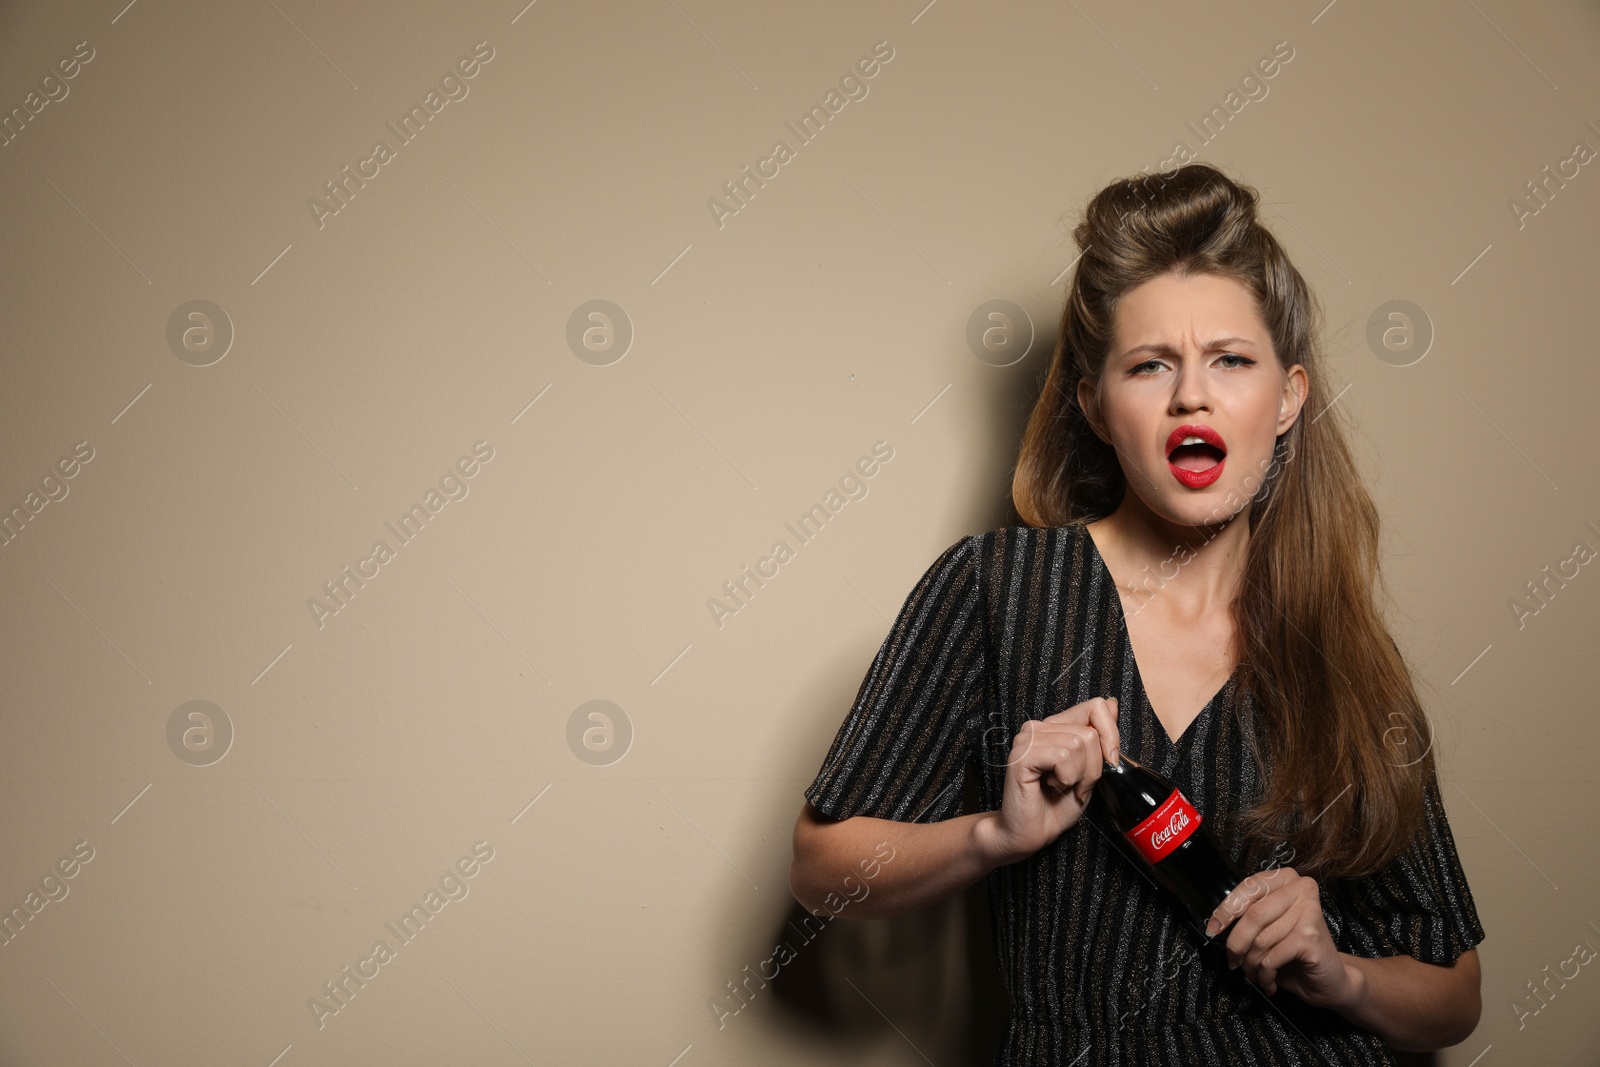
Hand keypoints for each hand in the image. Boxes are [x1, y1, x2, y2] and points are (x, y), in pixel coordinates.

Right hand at [983, 697, 1120, 862]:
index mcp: (1055, 726)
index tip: (1108, 761)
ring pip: (1078, 743)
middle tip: (1075, 784)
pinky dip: (1066, 777)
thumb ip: (1098, 736)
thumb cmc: (1056, 805)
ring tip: (1063, 786)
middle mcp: (1038, 727)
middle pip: (1090, 732)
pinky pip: (1062, 756)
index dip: (1111, 734)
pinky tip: (1050, 785)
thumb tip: (1111, 702)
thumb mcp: (1089, 769)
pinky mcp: (1021, 756)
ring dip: (1079, 775)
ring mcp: (1027, 739)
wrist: (1030, 834)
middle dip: (1093, 767)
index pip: (1096, 706)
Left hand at [1205, 867, 1355, 1008]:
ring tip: (1253, 975)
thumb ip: (1250, 915)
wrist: (1332, 980)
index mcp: (1287, 879)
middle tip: (1233, 962)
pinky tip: (1269, 983)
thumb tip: (1215, 921)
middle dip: (1236, 944)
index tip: (1213, 928)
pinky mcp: (1310, 936)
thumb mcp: (1269, 927)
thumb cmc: (1295, 952)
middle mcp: (1301, 889)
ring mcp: (1308, 912)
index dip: (1226, 909)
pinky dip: (1264, 975)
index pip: (1248, 887)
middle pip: (1253, 915)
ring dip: (1250, 964)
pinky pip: (1271, 957)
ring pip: (1260, 939)